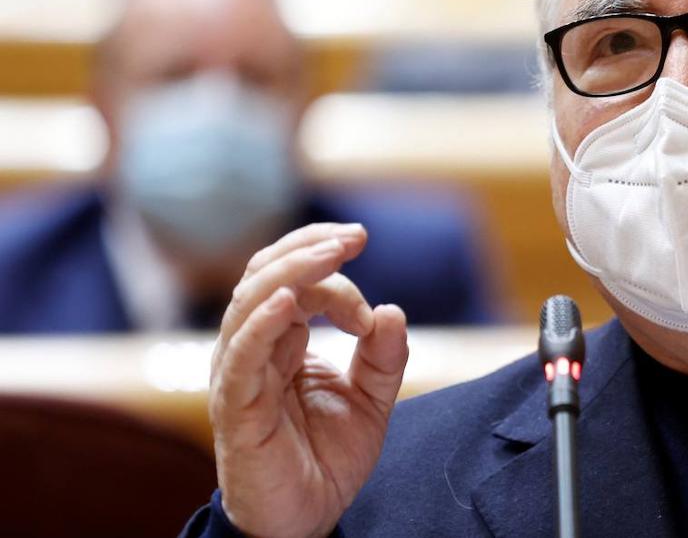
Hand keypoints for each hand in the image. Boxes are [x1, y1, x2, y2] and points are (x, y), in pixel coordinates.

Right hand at [209, 223, 408, 537]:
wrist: (307, 520)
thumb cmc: (328, 458)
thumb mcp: (372, 400)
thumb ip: (384, 356)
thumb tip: (392, 310)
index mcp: (283, 341)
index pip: (295, 281)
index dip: (335, 279)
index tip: (370, 316)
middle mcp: (254, 349)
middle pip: (266, 276)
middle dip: (309, 247)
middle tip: (355, 237)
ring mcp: (240, 375)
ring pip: (251, 303)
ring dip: (292, 271)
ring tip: (330, 254)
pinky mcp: (236, 407)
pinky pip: (240, 355)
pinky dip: (261, 323)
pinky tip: (287, 301)